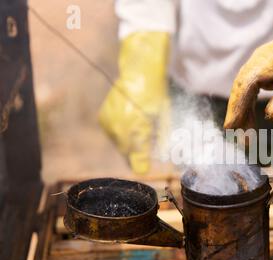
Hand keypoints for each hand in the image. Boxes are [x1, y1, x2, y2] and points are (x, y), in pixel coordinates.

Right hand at [99, 32, 169, 173]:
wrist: (139, 72)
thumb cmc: (156, 95)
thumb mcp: (164, 119)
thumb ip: (161, 140)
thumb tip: (161, 156)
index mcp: (136, 128)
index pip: (136, 156)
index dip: (141, 165)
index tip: (143, 169)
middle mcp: (118, 127)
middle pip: (127, 153)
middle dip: (137, 154)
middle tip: (146, 149)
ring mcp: (108, 123)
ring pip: (119, 144)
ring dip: (129, 143)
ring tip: (139, 128)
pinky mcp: (102, 119)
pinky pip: (113, 135)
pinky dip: (121, 133)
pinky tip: (130, 122)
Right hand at [224, 0, 272, 128]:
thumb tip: (269, 117)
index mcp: (265, 61)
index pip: (243, 86)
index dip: (236, 108)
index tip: (231, 127)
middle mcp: (260, 60)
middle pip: (241, 88)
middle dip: (238, 112)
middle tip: (239, 137)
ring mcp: (265, 63)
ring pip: (247, 89)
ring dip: (245, 110)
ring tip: (246, 132)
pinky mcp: (272, 68)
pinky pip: (256, 87)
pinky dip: (253, 103)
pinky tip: (255, 117)